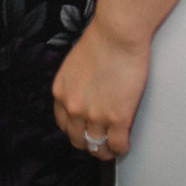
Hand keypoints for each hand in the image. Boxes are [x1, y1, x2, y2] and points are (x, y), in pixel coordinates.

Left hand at [52, 20, 150, 160]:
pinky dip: (121, 149)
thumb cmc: (100, 40)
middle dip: (87, 144)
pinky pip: (118, 146)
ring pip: (97, 148)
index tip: (83, 131)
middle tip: (98, 143)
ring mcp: (95, 116)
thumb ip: (75, 83)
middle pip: (77, 139)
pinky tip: (124, 146)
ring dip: (105, 151)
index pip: (63, 124)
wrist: (117, 34)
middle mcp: (74, 108)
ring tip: (112, 149)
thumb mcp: (74, 64)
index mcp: (61, 93)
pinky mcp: (118, 119)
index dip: (75, 130)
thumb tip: (85, 93)